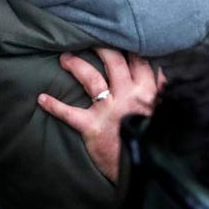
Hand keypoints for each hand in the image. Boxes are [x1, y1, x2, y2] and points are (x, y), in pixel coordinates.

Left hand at [37, 47, 166, 182]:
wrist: (147, 171)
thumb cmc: (156, 142)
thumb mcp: (165, 112)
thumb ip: (162, 90)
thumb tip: (162, 69)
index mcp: (148, 92)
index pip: (139, 60)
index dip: (128, 46)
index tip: (118, 37)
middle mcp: (128, 96)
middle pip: (113, 61)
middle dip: (100, 47)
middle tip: (87, 39)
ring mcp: (109, 110)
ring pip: (91, 78)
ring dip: (76, 65)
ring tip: (64, 58)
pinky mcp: (93, 127)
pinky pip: (70, 113)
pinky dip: (55, 105)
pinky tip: (42, 99)